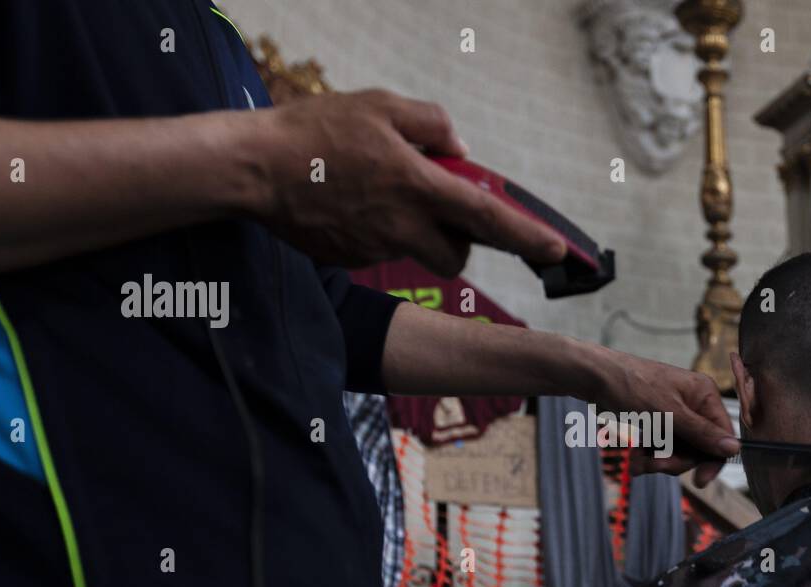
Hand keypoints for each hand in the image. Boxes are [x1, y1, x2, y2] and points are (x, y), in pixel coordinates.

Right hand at [250, 90, 565, 273]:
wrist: (253, 168)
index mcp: (417, 187)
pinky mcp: (351, 258)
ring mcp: (375, 248)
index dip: (527, 236)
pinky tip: (348, 202)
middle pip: (457, 257)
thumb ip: (432, 124)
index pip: (487, 218)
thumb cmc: (316, 131)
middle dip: (462, 244)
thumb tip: (459, 150)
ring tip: (382, 196)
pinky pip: (381, 250)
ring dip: (418, 233)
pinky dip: (378, 230)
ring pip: (418, 253)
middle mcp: (402, 227)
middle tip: (444, 213)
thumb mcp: (380, 105)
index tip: (557, 252)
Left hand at [590, 348, 739, 486]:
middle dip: (675, 460)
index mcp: (704, 395)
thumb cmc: (632, 388)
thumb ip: (701, 433)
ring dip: (658, 461)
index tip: (699, 481)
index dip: (712, 460)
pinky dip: (649, 456)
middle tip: (653, 465)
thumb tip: (734, 448)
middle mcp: (694, 405)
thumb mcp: (668, 414)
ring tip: (636, 462)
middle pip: (698, 448)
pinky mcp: (659, 423)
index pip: (721, 435)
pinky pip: (662, 448)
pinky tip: (634, 458)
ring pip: (678, 452)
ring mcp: (676, 415)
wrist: (595, 378)